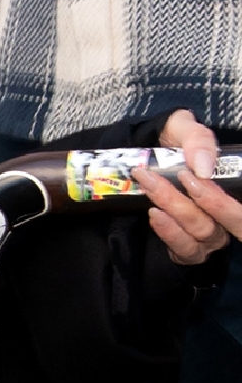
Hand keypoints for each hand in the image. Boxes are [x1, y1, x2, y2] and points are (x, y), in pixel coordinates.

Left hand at [138, 108, 240, 265]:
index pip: (235, 208)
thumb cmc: (176, 147)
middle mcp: (224, 218)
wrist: (149, 159)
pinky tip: (155, 214)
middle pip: (215, 220)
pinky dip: (169, 232)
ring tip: (149, 189)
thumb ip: (197, 141)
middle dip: (184, 201)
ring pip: (198, 231)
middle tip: (154, 180)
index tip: (188, 175)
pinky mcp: (187, 250)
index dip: (216, 198)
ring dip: (171, 210)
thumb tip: (203, 167)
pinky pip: (184, 249)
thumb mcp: (185, 131)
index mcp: (231, 190)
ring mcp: (207, 237)